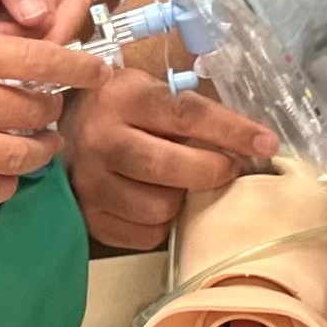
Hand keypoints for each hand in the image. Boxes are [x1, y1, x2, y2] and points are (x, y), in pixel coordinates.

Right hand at [0, 19, 104, 206]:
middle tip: (54, 109)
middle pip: (33, 110)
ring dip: (38, 151)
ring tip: (40, 146)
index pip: (35, 58)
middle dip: (53, 110)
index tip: (97, 70)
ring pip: (19, 156)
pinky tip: (5, 177)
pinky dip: (5, 186)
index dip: (76, 66)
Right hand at [62, 66, 277, 247]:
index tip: (267, 143)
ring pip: (160, 208)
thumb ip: (194, 113)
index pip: (188, 116)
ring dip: (182, 200)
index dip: (232, 132)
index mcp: (124, 99)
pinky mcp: (87, 217)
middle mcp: (102, 140)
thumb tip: (256, 143)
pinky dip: (161, 224)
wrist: (59, 128)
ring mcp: (90, 183)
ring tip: (179, 184)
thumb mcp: (151, 91)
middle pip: (172, 168)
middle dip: (213, 172)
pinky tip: (157, 202)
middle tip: (227, 168)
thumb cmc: (121, 108)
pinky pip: (144, 235)